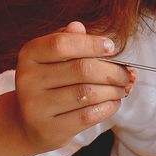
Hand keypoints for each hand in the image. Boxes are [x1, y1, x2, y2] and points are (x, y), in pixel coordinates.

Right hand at [14, 21, 134, 152]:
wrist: (28, 123)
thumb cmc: (49, 82)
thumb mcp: (53, 58)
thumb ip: (68, 41)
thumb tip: (79, 26)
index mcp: (29, 55)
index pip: (61, 44)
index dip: (91, 44)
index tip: (111, 47)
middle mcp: (28, 80)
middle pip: (81, 70)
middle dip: (112, 71)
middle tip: (127, 73)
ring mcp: (37, 107)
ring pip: (88, 94)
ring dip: (113, 90)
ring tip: (122, 88)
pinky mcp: (50, 129)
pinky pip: (88, 116)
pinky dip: (108, 107)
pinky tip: (114, 102)